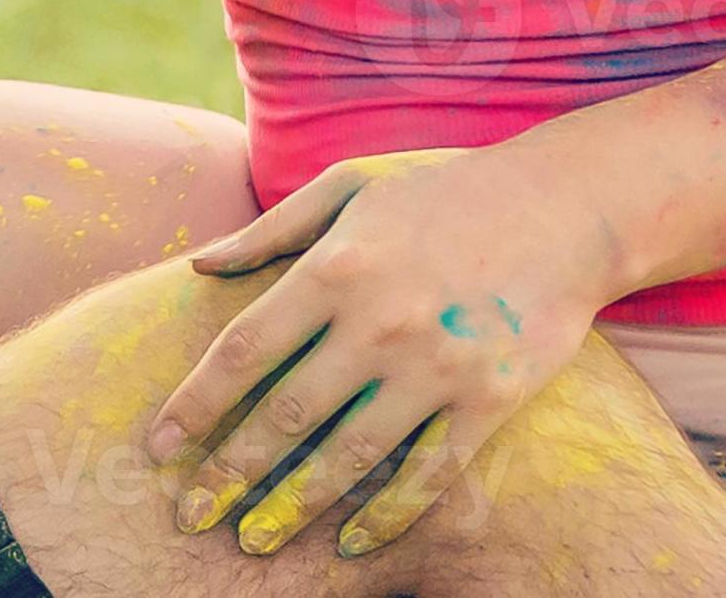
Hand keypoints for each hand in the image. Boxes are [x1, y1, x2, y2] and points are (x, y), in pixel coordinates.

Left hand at [147, 146, 621, 557]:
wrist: (566, 205)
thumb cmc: (444, 189)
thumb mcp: (347, 184)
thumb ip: (270, 230)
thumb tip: (200, 266)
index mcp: (333, 269)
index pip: (244, 351)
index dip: (196, 405)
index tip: (159, 448)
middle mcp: (377, 323)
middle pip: (286, 414)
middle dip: (232, 473)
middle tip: (191, 516)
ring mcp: (436, 365)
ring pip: (349, 455)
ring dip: (295, 505)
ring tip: (255, 541)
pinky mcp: (490, 398)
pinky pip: (429, 472)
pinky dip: (388, 514)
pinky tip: (352, 541)